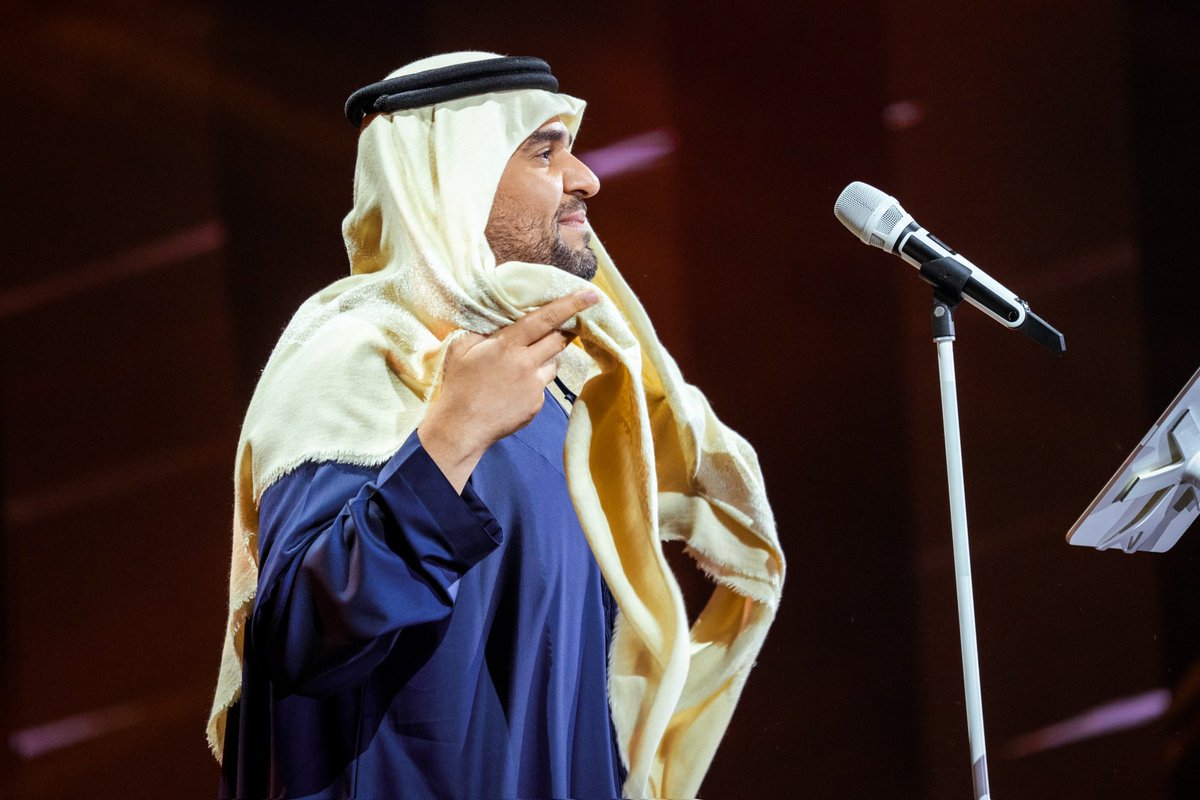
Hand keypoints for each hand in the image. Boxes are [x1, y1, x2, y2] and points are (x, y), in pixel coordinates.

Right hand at [418, 289, 599, 491]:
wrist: (461, 427)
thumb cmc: (457, 386)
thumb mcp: (459, 349)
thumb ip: (481, 331)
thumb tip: (497, 321)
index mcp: (508, 345)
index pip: (545, 319)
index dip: (570, 305)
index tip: (592, 294)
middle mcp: (527, 363)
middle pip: (558, 340)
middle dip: (565, 330)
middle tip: (566, 325)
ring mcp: (534, 386)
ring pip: (553, 364)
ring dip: (545, 358)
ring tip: (523, 365)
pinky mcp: (537, 405)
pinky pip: (542, 386)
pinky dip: (534, 382)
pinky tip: (514, 389)